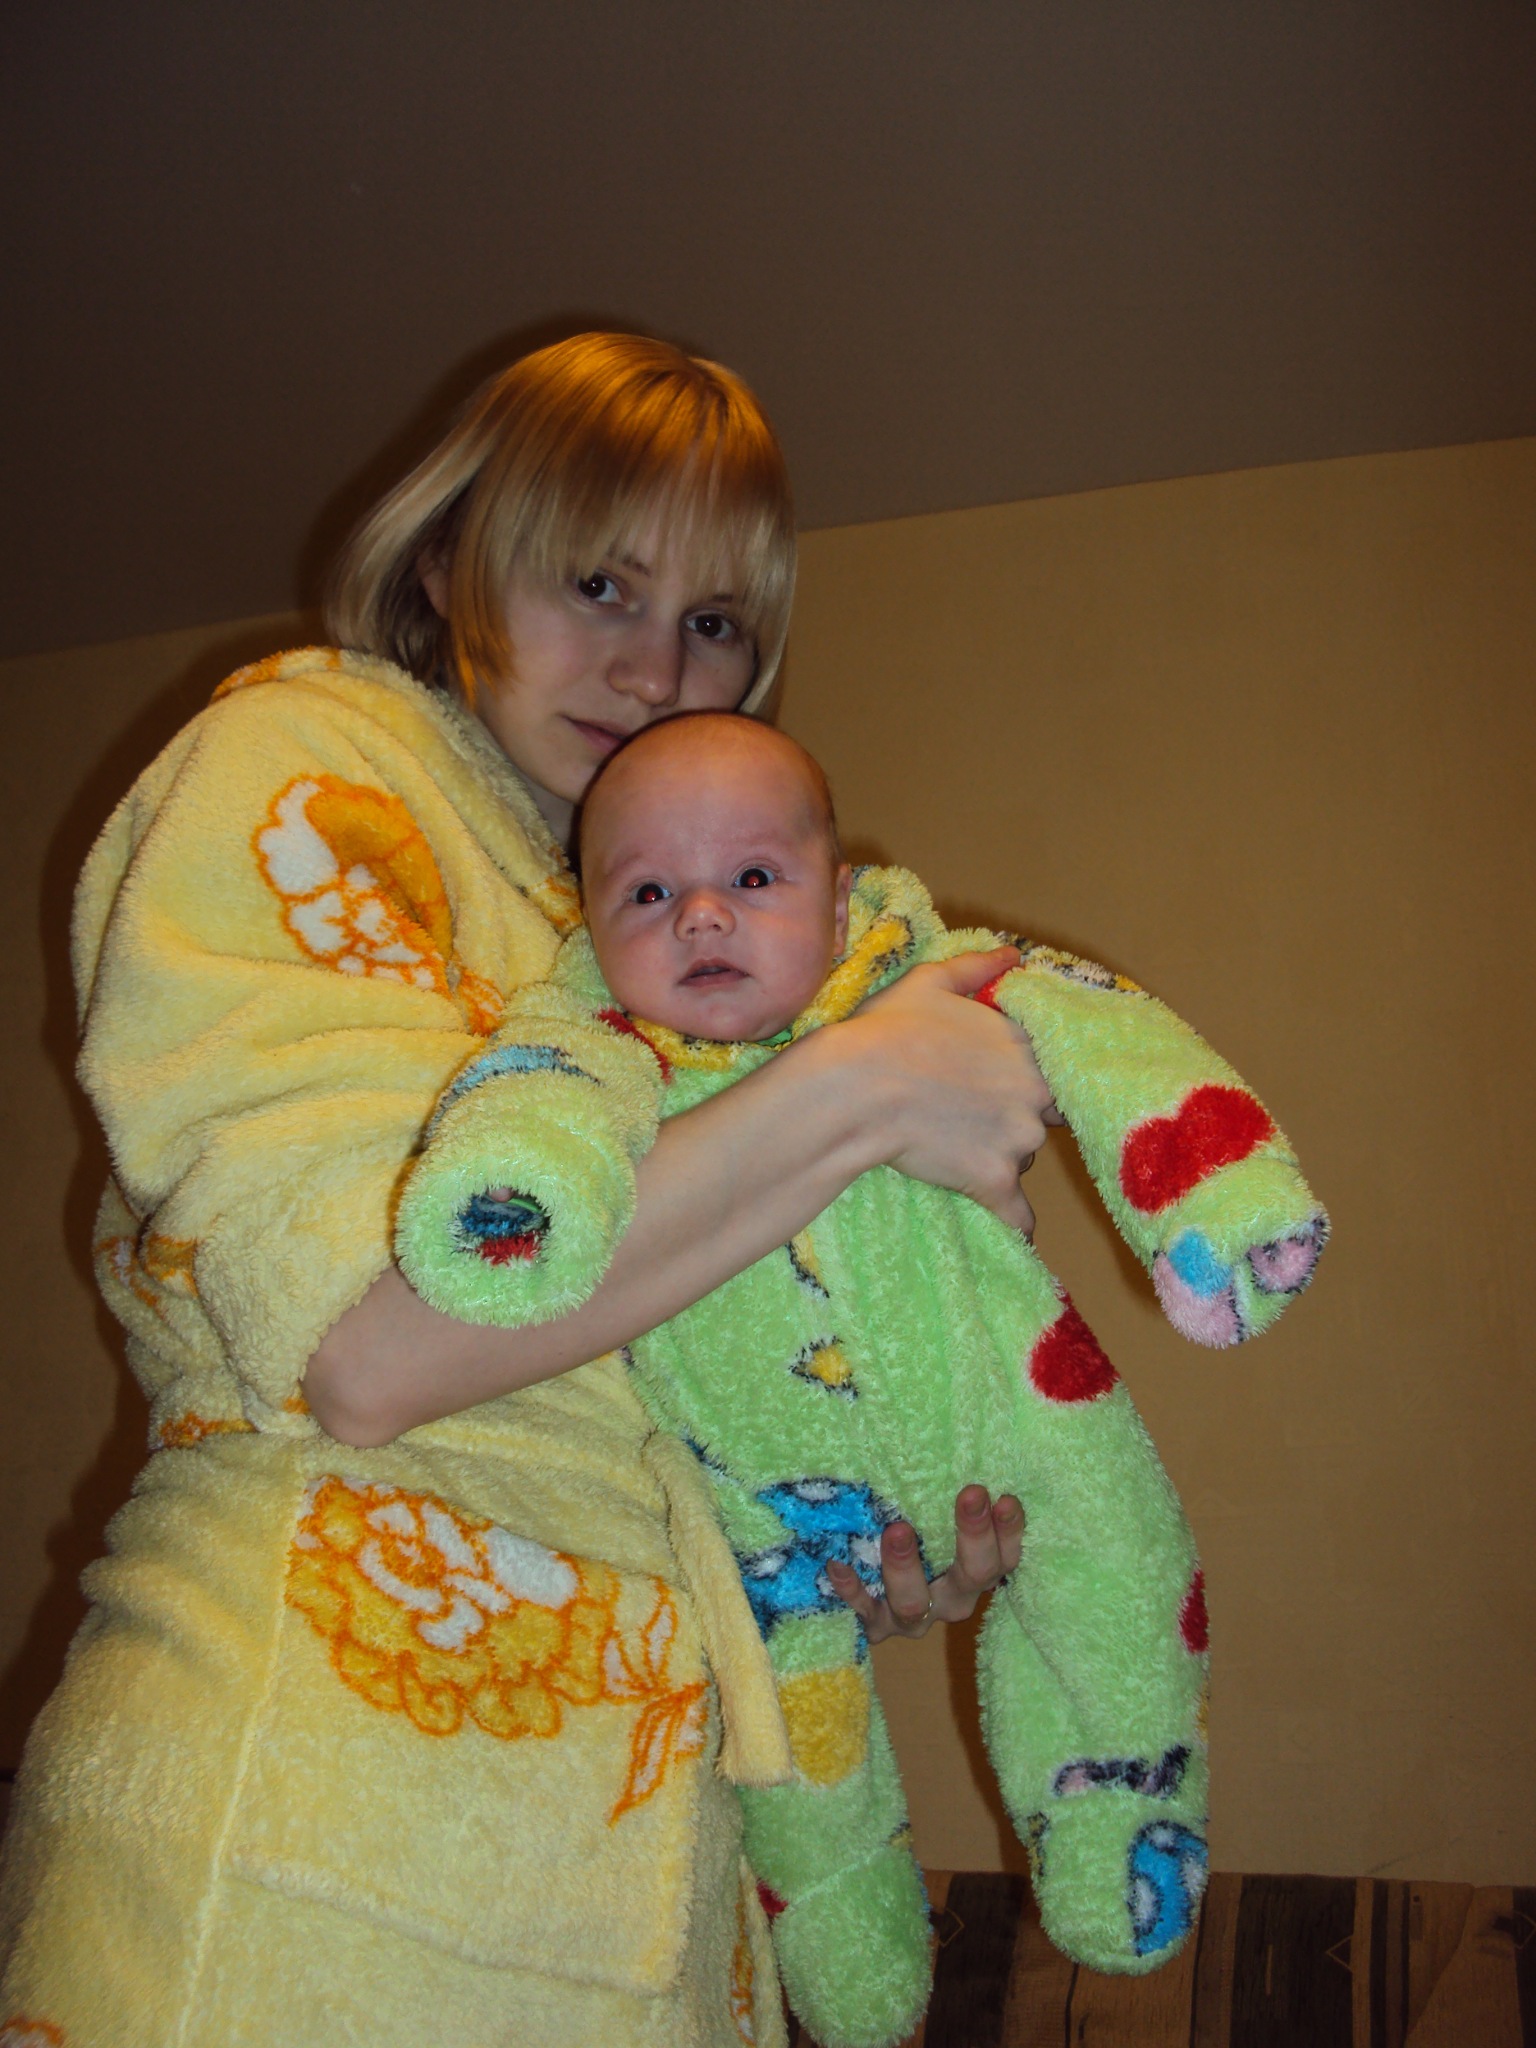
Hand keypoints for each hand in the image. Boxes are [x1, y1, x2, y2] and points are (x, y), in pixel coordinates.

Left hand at [826, 1485, 1023, 1642]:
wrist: (876, 1596)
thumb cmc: (918, 1536)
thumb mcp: (937, 1520)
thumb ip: (945, 1493)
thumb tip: (951, 1434)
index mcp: (976, 1574)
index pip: (1005, 1557)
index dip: (1010, 1531)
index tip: (1005, 1497)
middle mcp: (952, 1599)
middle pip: (975, 1575)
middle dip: (974, 1535)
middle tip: (970, 1493)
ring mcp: (915, 1618)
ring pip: (914, 1604)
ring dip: (905, 1567)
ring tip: (896, 1530)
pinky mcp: (877, 1626)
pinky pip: (864, 1612)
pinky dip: (851, 1590)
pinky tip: (836, 1564)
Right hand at [844, 947, 1061, 1233]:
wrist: (856, 1088)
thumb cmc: (888, 1030)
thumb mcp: (929, 981)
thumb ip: (977, 967)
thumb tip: (1012, 953)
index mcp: (1025, 1045)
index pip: (1052, 1070)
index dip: (1027, 1080)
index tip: (1003, 1088)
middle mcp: (1034, 1093)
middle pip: (1043, 1117)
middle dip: (1015, 1119)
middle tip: (972, 1118)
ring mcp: (1018, 1140)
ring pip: (1025, 1158)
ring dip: (1002, 1158)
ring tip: (957, 1151)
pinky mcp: (995, 1180)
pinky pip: (1020, 1215)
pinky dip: (1017, 1222)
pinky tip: (1012, 1230)